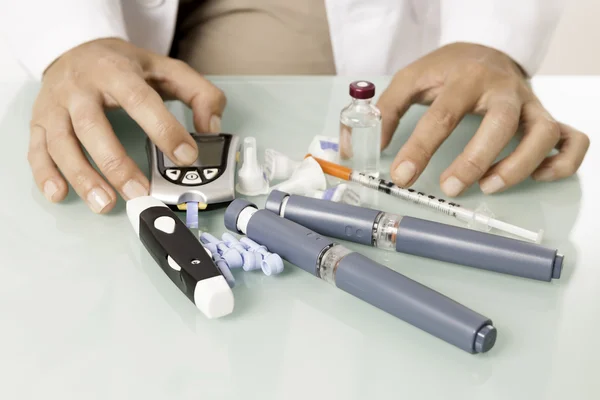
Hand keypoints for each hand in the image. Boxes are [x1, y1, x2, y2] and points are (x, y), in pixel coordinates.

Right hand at [28, 38, 225, 212]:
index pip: (140, 101)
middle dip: (117, 165)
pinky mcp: (39, 121)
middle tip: (141, 193)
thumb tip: (211, 129)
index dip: (164, 130)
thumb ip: (199, 94)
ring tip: (105, 204)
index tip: (186, 157)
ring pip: (62, 143)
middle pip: (93, 127)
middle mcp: (80, 88)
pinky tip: (59, 195)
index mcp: (116, 71)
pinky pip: (37, 150)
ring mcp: (55, 105)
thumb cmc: (124, 66)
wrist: (75, 48)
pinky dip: (44, 175)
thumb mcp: (166, 68)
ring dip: (82, 177)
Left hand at [376, 43, 589, 196]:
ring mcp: (530, 104)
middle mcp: (503, 90)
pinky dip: (561, 162)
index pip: (442, 115)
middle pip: (500, 124)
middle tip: (451, 188)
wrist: (485, 50)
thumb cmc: (448, 70)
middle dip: (476, 160)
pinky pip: (572, 140)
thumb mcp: (412, 80)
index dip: (420, 149)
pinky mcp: (547, 117)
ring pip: (543, 134)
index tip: (401, 176)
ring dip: (520, 165)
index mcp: (466, 78)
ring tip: (489, 188)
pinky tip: (537, 176)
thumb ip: (385, 110)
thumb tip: (360, 145)